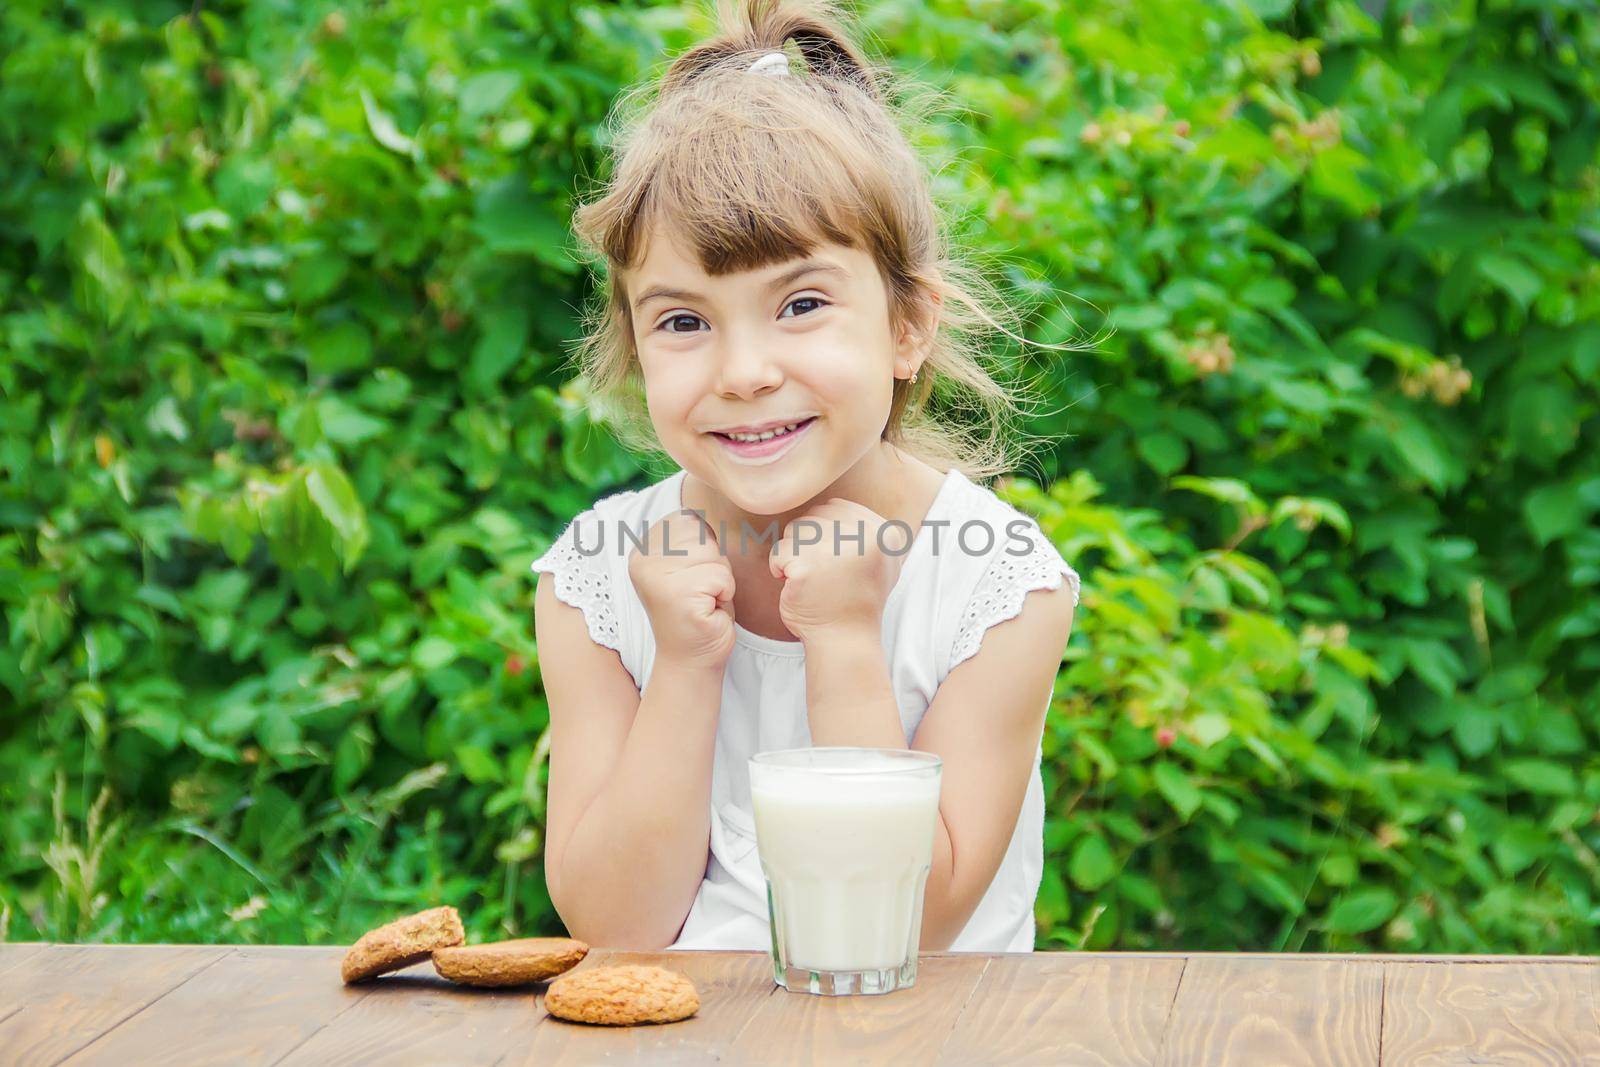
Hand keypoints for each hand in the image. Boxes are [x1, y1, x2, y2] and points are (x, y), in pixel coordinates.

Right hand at [629, 509, 735, 672]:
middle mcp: (641, 560)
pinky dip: (725, 595)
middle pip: (703, 536)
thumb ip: (688, 537)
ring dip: (720, 580)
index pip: (689, 520)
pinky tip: (707, 611)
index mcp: (641, 549)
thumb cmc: (698, 610)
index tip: (690, 578)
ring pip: (715, 555)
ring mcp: (656, 577)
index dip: (704, 549)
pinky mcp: (676, 595)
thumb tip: (713, 493)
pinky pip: (722, 577)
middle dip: (713, 564)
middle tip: (700, 593)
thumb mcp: (688, 565)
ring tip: (704, 601)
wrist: (692, 660)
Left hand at [768, 498, 910, 646]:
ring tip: (809, 579)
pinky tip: (795, 587)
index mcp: (883, 532)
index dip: (824, 533)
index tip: (830, 561)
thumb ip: (866, 531)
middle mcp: (864, 536)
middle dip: (806, 543)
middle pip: (814, 516)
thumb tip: (833, 504)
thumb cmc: (855, 600)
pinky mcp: (808, 566)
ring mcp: (836, 549)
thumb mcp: (879, 562)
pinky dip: (780, 570)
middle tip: (818, 573)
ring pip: (794, 530)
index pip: (835, 507)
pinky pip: (780, 553)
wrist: (845, 640)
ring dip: (793, 554)